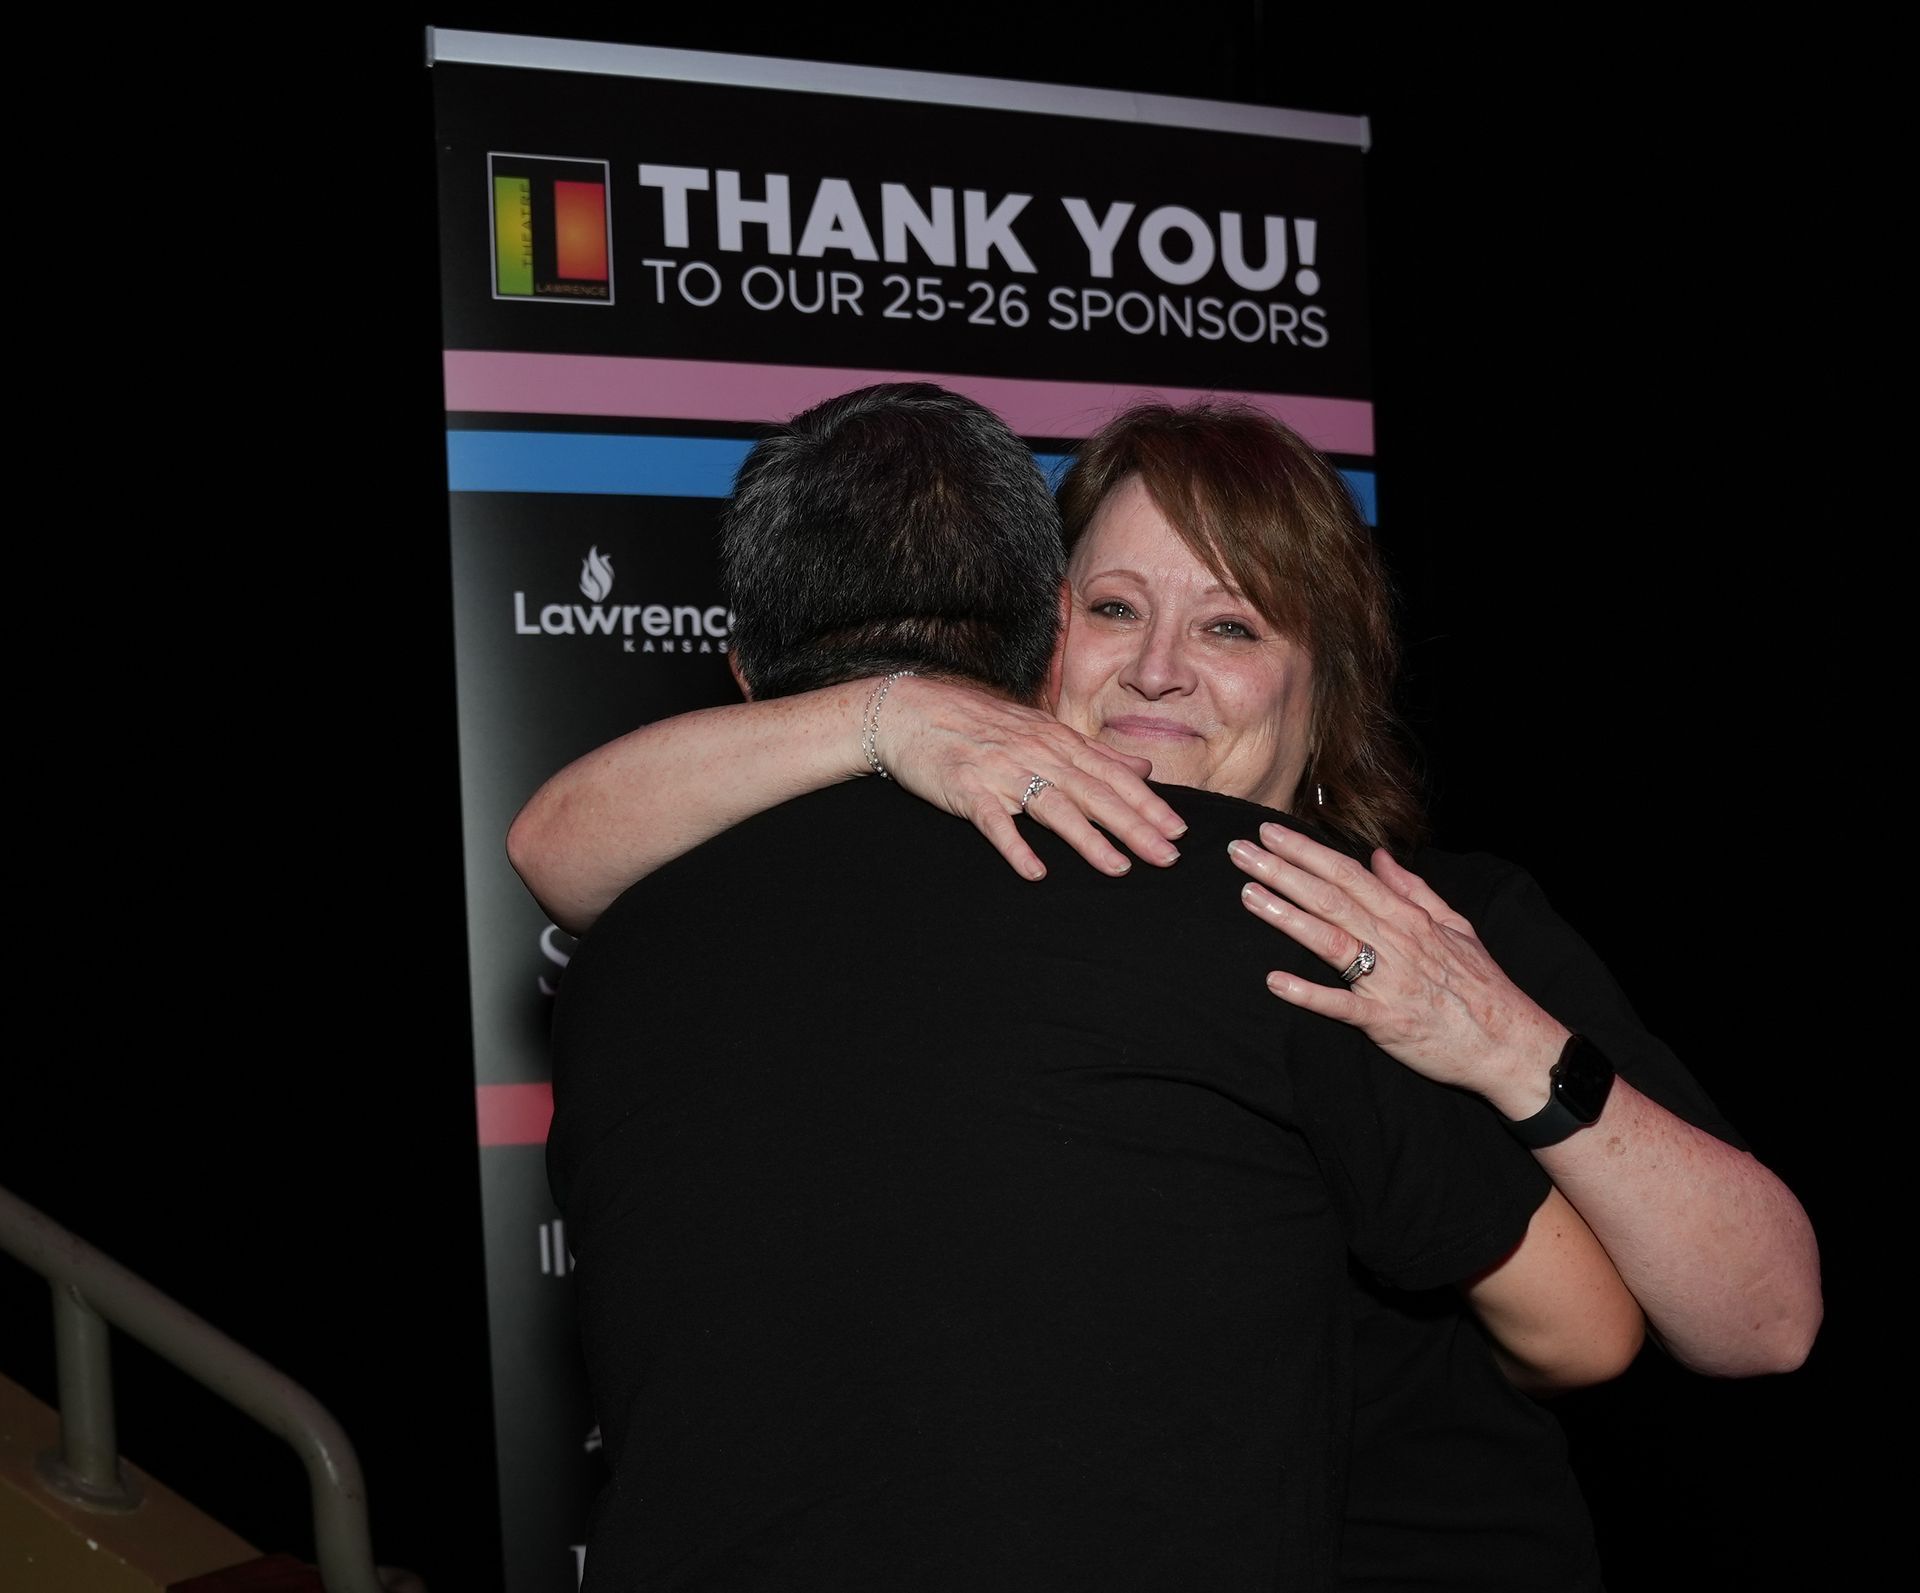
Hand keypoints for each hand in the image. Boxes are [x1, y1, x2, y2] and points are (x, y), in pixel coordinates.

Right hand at [877, 675, 1185, 879]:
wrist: (910, 712)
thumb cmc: (978, 725)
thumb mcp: (1041, 731)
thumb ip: (1094, 753)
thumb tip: (1144, 767)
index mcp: (1056, 741)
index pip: (1111, 775)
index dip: (1146, 803)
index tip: (1178, 830)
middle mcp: (1035, 753)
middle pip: (1093, 793)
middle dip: (1134, 826)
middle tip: (1168, 856)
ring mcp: (1001, 771)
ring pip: (1053, 806)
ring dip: (1088, 838)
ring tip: (1118, 868)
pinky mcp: (966, 789)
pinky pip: (995, 821)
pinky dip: (1015, 845)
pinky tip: (1036, 871)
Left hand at [1227, 823, 1566, 1115]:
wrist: (1510, 1043)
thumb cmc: (1480, 984)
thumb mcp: (1454, 926)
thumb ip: (1414, 890)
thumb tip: (1379, 857)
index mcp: (1408, 918)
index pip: (1348, 875)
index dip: (1307, 852)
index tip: (1270, 832)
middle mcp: (1395, 942)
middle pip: (1329, 898)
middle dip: (1282, 871)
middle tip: (1239, 851)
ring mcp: (1388, 982)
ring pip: (1330, 940)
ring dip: (1286, 916)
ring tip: (1247, 894)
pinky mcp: (1385, 1021)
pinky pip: (1341, 1006)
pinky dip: (1308, 993)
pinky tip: (1274, 980)